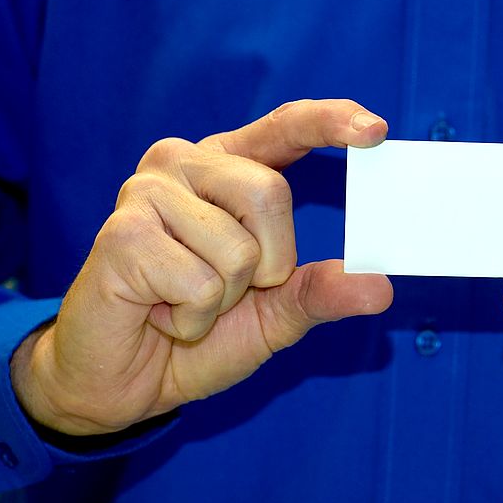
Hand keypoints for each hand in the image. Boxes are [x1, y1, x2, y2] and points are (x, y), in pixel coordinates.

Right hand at [11, 100, 392, 435]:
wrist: (126, 381)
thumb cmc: (200, 335)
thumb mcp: (276, 315)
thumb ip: (322, 293)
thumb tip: (381, 286)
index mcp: (228, 169)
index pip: (285, 127)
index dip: (329, 122)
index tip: (376, 130)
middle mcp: (184, 165)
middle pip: (270, 193)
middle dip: (268, 265)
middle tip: (227, 291)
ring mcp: (147, 193)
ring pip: (239, 248)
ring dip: (226, 299)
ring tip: (185, 303)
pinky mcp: (121, 233)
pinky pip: (202, 284)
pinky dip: (194, 319)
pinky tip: (161, 313)